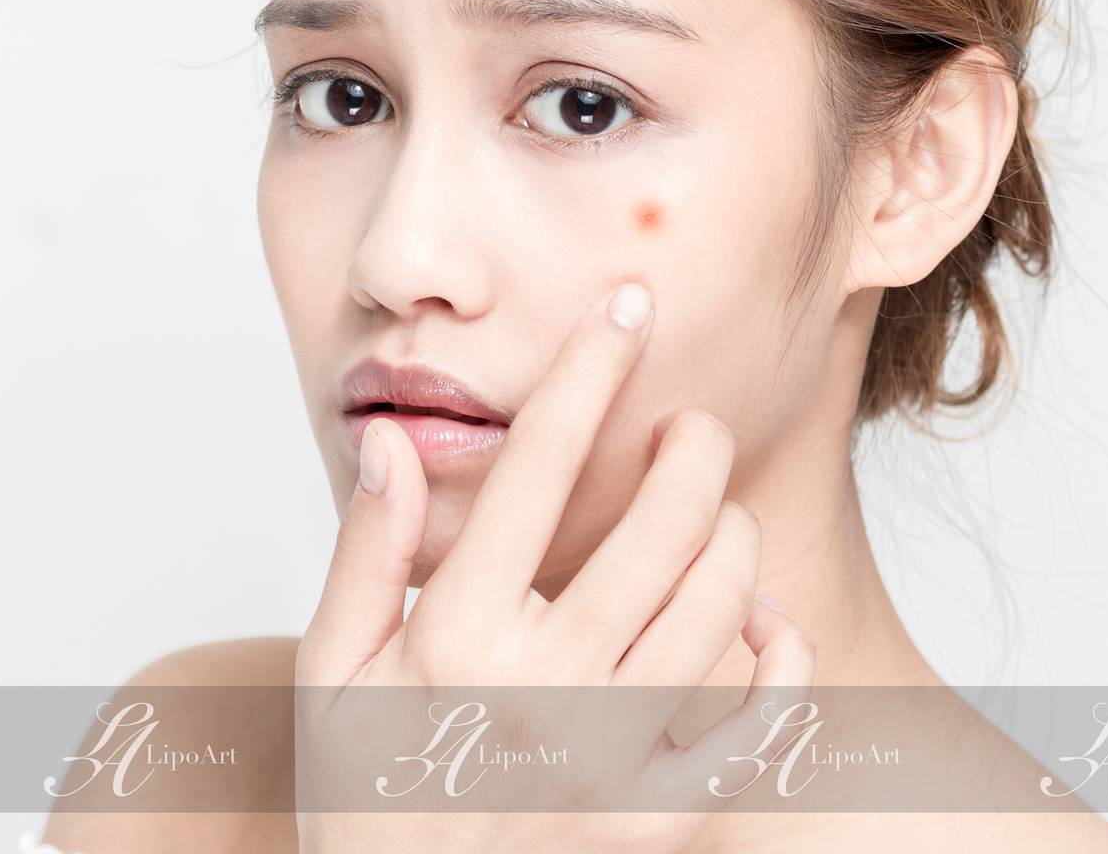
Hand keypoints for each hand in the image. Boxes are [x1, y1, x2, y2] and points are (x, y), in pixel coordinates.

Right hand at [293, 281, 817, 851]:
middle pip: (661, 519)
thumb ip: (368, 552)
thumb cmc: (362, 793)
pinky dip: (778, 650)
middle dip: (690, 442)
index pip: (538, 467)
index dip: (588, 369)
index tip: (626, 305)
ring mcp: (615, 757)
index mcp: (458, 636)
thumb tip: (397, 439)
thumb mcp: (329, 672)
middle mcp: (546, 688)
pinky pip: (763, 718)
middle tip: (686, 427)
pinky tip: (756, 616)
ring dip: (732, 529)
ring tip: (709, 515)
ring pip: (723, 599)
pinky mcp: (665, 817)